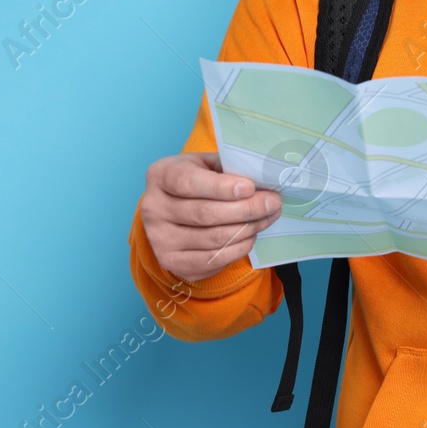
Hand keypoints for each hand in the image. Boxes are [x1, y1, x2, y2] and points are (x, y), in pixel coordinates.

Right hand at [139, 152, 281, 281]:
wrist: (173, 211)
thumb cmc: (197, 181)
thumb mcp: (206, 164)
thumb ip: (228, 167)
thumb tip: (264, 177)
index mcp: (161, 175)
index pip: (189, 183)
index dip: (221, 187)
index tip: (250, 188)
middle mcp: (153, 208)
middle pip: (205, 213)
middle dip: (246, 209)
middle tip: (273, 202)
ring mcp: (159, 239)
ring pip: (212, 238)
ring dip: (247, 228)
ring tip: (268, 217)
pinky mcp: (172, 262)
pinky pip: (212, 259)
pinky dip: (238, 248)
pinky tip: (251, 235)